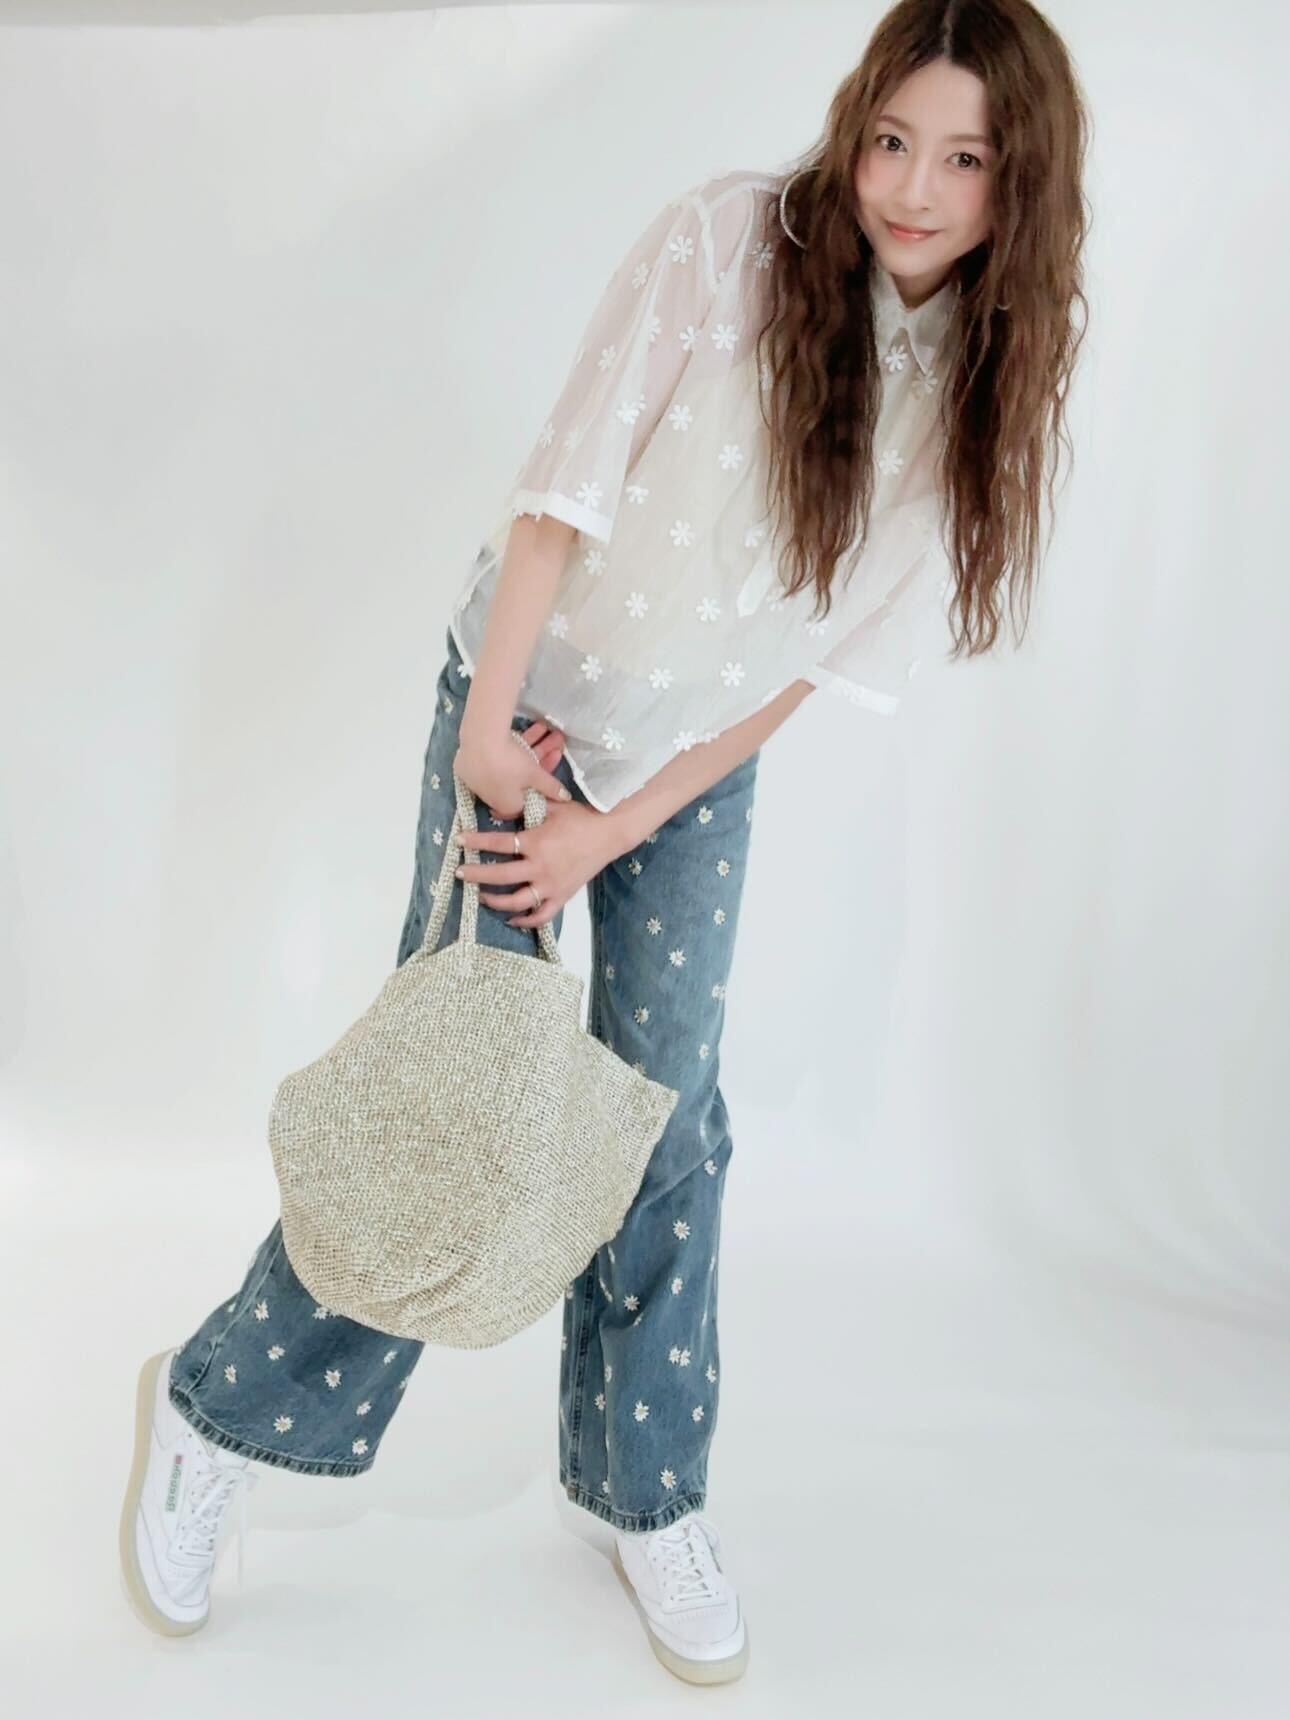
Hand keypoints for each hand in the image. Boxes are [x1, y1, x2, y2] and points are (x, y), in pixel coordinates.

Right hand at [453, 721, 570, 823]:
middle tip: (554, 740)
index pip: (526, 801)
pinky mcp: (467, 765)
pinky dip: (511, 744)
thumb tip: (566, 798)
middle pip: (519, 779)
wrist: (480, 741)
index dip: (539, 786)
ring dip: (530, 746)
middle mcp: (490, 796)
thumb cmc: (511, 765)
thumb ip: (551, 788)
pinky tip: (527, 729)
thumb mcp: (535, 775)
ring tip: (544, 728)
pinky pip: (493, 757)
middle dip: (540, 758)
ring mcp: (477, 780)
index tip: (548, 771)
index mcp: (507, 805)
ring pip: (508, 764)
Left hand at [453, 798, 620, 928]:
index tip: (459, 840)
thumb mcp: (552, 806)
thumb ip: (524, 807)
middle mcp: (540, 867)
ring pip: (516, 901)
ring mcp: (551, 886)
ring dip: (495, 901)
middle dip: (475, 875)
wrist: (610, 833)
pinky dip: (525, 921)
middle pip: (500, 876)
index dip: (475, 841)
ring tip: (481, 897)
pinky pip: (541, 916)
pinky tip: (511, 919)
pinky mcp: (562, 896)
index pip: (497, 843)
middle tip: (459, 873)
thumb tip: (495, 810)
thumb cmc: (580, 817)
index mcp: (536, 843)